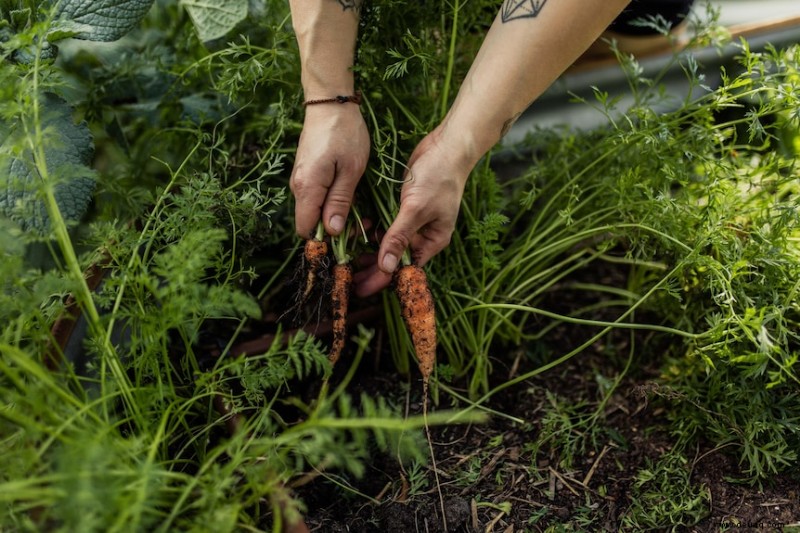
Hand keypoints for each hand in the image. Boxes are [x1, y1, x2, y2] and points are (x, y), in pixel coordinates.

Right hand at [290, 105, 369, 237]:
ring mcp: (299, 179)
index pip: (306, 229)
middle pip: (310, 222)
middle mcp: (297, 187)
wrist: (330, 102)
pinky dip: (330, 202)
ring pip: (313, 210)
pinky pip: (315, 197)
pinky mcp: (305, 173)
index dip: (325, 239)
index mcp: (307, 188)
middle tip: (363, 223)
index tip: (350, 236)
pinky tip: (350, 195)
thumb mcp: (351, 170)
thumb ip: (340, 201)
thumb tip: (332, 231)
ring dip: (334, 215)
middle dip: (333, 228)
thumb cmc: (345, 133)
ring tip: (361, 210)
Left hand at [354, 125, 474, 296]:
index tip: (359, 288)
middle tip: (347, 277)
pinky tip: (359, 230)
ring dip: (370, 249)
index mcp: (432, 241)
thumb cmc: (438, 177)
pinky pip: (386, 224)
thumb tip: (386, 268)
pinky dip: (373, 229)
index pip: (404, 269)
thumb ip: (399, 238)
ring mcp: (414, 221)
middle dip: (371, 268)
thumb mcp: (416, 209)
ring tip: (348, 257)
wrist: (448, 145)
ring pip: (388, 242)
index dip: (381, 279)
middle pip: (395, 259)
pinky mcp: (405, 207)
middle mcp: (423, 235)